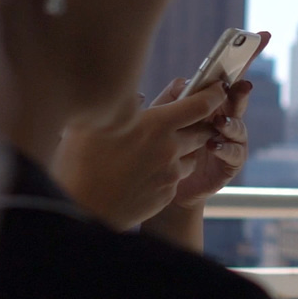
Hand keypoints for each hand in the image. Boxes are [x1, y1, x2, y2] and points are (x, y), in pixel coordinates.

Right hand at [51, 78, 228, 230]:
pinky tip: (144, 173)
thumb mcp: (97, 121)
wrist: (80, 208)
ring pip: (190, 156)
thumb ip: (126, 104)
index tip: (217, 89)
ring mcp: (171, 174)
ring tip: (155, 150)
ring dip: (182, 150)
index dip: (213, 95)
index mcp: (155, 124)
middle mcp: (170, 148)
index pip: (201, 105)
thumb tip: (140, 95)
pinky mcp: (168, 194)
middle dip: (197, 124)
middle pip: (202, 131)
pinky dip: (168, 172)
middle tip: (182, 120)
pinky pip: (177, 177)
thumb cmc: (80, 161)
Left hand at [172, 33, 263, 206]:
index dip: (246, 55)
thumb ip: (172, 99)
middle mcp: (225, 116)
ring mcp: (231, 139)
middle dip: (242, 90)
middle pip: (239, 97)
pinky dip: (225, 147)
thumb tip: (183, 79)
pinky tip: (213, 144)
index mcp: (211, 101)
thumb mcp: (162, 119)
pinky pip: (235, 152)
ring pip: (239, 125)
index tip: (261, 35)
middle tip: (242, 85)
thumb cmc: (167, 147)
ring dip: (230, 122)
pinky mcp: (231, 163)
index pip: (229, 74)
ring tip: (218, 123)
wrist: (165, 185)